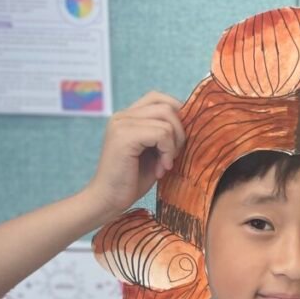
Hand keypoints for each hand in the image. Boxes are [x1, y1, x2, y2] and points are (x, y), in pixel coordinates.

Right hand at [83, 90, 185, 218]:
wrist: (108, 200)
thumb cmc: (131, 181)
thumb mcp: (154, 152)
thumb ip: (165, 135)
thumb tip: (191, 121)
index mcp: (127, 117)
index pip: (159, 98)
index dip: (177, 116)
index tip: (178, 142)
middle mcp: (122, 115)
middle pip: (167, 105)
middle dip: (180, 131)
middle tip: (174, 156)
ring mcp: (121, 124)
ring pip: (167, 119)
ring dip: (174, 144)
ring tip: (165, 164)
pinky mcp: (124, 137)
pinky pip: (162, 133)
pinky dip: (168, 152)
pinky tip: (161, 169)